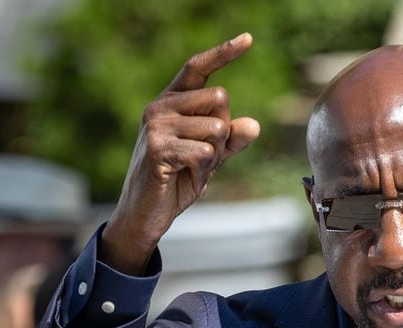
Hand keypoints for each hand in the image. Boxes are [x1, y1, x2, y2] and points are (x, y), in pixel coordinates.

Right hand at [101, 33, 260, 274]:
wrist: (147, 213)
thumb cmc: (177, 181)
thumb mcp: (211, 158)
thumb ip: (232, 140)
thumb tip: (254, 124)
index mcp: (173, 101)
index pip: (199, 67)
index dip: (223, 52)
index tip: (249, 39)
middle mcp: (161, 105)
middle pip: (220, 100)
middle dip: (223, 134)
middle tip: (203, 157)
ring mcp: (156, 124)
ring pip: (216, 129)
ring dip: (214, 157)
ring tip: (191, 169)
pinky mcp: (157, 148)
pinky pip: (204, 151)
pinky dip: (204, 169)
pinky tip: (185, 176)